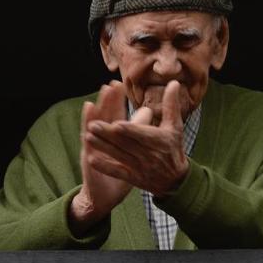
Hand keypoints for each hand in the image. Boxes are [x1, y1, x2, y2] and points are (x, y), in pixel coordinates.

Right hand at [70, 82, 133, 231]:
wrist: (106, 194)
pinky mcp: (90, 162)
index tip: (117, 85)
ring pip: (93, 130)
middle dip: (106, 103)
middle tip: (108, 85)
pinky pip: (88, 150)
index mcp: (113, 135)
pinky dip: (86, 139)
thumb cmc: (122, 170)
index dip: (115, 100)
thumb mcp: (133, 149)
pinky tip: (86, 130)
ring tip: (93, 102)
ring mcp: (94, 149)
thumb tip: (148, 112)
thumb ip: (139, 129)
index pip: (114, 113)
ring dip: (92, 117)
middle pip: (103, 117)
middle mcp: (102, 139)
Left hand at [85, 80, 188, 196]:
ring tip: (88, 137)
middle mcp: (149, 154)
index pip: (142, 135)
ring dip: (103, 147)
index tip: (116, 124)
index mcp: (158, 140)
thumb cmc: (173, 147)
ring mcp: (140, 167)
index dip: (130, 130)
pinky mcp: (133, 177)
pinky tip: (92, 160)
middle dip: (108, 135)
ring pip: (119, 156)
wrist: (175, 179)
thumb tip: (173, 82)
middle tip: (92, 125)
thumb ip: (171, 105)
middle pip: (126, 144)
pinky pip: (118, 172)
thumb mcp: (175, 126)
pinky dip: (106, 167)